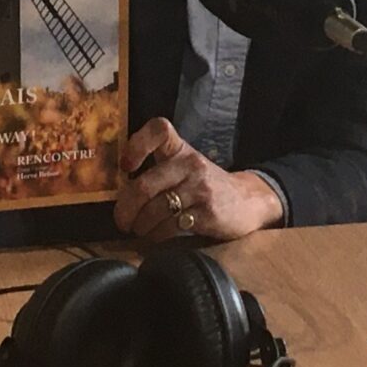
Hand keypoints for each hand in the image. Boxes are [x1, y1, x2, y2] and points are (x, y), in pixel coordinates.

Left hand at [112, 118, 283, 241]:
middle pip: (144, 185)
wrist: (248, 201)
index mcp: (181, 149)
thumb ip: (158, 172)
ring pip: (154, 210)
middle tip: (122, 221)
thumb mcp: (185, 168)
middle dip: (125, 210)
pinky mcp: (208, 212)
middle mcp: (191, 163)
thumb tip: (119, 192)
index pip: (158, 129)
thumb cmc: (205, 186)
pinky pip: (170, 227)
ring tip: (140, 231)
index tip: (126, 167)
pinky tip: (157, 237)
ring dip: (141, 227)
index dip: (136, 144)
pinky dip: (157, 237)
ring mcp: (200, 188)